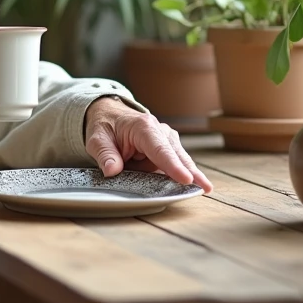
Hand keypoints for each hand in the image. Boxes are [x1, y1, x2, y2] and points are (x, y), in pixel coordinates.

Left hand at [84, 97, 212, 192]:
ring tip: (203, 188)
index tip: (185, 178)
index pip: (159, 149)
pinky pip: (175, 162)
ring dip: (189, 173)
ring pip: (179, 159)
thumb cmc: (105, 126)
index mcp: (142, 127)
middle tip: (204, 188)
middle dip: (190, 171)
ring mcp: (165, 139)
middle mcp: (159, 131)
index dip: (172, 165)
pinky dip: (182, 173)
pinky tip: (195, 185)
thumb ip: (105, 155)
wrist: (109, 114)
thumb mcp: (97, 139)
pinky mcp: (167, 148)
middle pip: (176, 154)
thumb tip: (112, 170)